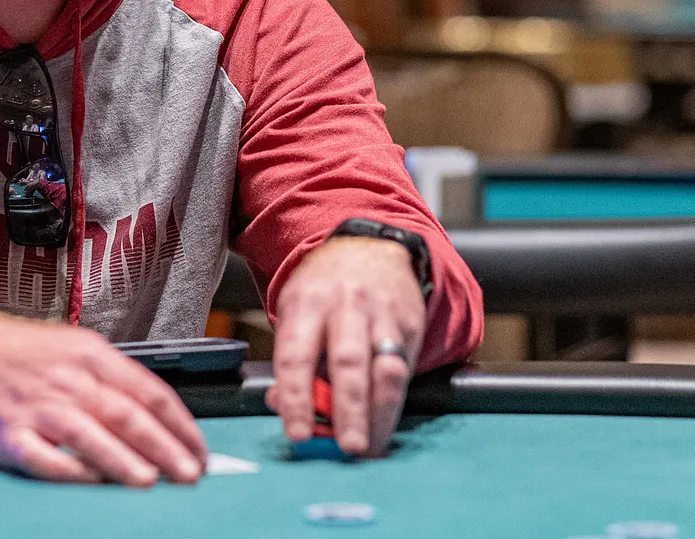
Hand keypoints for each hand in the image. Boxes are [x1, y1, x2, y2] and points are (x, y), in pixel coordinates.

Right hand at [0, 312, 207, 485]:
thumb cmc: (31, 357)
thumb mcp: (80, 349)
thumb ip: (120, 379)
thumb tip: (166, 418)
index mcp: (92, 356)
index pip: (149, 391)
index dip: (180, 424)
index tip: (198, 451)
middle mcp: (68, 380)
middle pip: (125, 414)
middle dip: (163, 447)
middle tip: (188, 473)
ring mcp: (38, 408)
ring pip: (87, 435)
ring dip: (122, 459)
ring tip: (150, 481)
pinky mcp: (10, 436)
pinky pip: (44, 458)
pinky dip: (70, 471)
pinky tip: (94, 481)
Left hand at [268, 236, 425, 456]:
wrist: (371, 248)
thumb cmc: (325, 290)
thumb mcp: (296, 312)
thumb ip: (292, 360)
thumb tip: (284, 408)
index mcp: (306, 302)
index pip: (296, 355)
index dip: (296, 398)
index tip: (298, 434)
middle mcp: (345, 304)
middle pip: (347, 361)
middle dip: (348, 409)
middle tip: (348, 447)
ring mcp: (382, 313)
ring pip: (385, 367)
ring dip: (380, 412)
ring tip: (372, 445)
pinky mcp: (410, 322)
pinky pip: (404, 366)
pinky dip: (395, 400)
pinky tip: (385, 422)